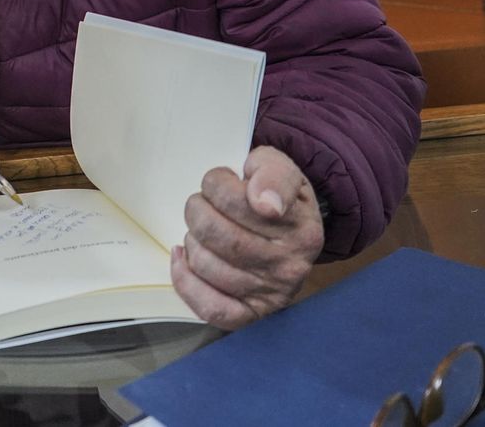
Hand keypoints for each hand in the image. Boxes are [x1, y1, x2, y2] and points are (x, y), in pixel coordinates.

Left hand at [170, 145, 323, 329]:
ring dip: (192, 240)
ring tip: (203, 230)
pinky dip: (186, 281)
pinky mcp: (250, 313)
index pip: (239, 202)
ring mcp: (270, 294)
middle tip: (203, 203)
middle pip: (217, 235)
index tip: (219, 181)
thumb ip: (272, 174)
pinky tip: (183, 256)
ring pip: (207, 265)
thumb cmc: (277, 198)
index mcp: (301, 228)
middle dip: (197, 210)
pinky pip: (210, 306)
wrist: (292, 232)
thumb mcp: (281, 170)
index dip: (216, 184)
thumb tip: (263, 203)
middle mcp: (290, 266)